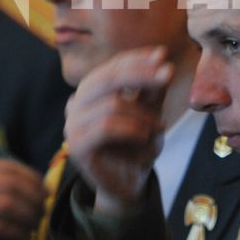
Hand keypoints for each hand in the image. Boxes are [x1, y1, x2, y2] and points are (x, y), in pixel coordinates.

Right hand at [0, 158, 46, 239]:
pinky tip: (24, 238)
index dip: (31, 178)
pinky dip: (17, 232)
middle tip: (44, 209)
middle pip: (9, 183)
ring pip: (7, 203)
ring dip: (29, 214)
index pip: (5, 167)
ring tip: (36, 225)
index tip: (45, 191)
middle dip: (33, 196)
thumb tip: (30, 183)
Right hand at [63, 46, 173, 217]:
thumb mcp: (149, 111)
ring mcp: (72, 125)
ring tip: (160, 128)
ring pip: (112, 104)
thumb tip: (162, 59)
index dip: (137, 60)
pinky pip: (107, 127)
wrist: (128, 184)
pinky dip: (132, 129)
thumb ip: (152, 88)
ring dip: (143, 115)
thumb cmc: (137, 145)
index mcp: (89, 91)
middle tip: (167, 75)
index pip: (112, 67)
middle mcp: (75, 104)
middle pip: (107, 79)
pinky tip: (145, 136)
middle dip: (140, 74)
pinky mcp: (76, 146)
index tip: (163, 55)